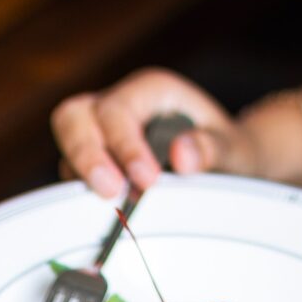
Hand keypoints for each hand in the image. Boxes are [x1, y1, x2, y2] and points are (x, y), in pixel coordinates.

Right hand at [51, 66, 261, 196]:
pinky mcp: (95, 158)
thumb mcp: (234, 147)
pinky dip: (82, 188)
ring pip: (68, 140)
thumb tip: (181, 156)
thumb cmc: (230, 148)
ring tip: (107, 203)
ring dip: (80, 172)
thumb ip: (212, 148)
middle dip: (86, 154)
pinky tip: (104, 211)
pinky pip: (72, 169)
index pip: (119, 110)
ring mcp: (102, 131)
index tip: (147, 181)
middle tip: (110, 192)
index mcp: (151, 90)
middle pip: (75, 115)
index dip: (127, 145)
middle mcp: (120, 104)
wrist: (228, 163)